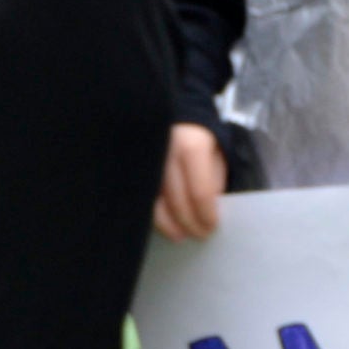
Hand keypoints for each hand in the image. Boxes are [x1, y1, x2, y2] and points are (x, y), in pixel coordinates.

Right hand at [153, 123, 226, 240]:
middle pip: (178, 201)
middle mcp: (166, 154)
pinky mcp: (134, 168)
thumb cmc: (198, 136)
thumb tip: (210, 211)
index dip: (206, 215)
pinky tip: (164, 224)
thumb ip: (213, 181)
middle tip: (199, 235)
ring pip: (156, 204)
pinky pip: (143, 198)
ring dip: (170, 225)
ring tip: (181, 235)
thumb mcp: (215, 153)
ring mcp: (146, 161)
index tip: (212, 227)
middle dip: (191, 223)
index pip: (200, 192)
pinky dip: (154, 216)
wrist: (171, 112)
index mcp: (191, 147)